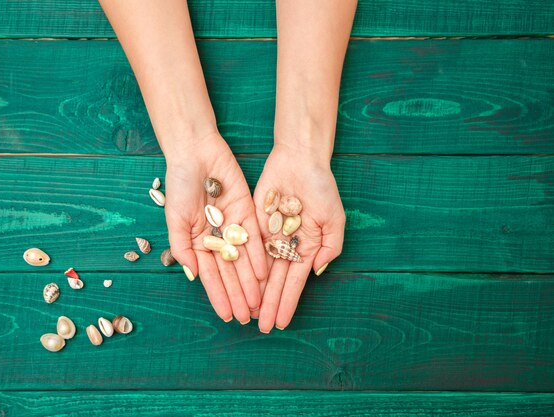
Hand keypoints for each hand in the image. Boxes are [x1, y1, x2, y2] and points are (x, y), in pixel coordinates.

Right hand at [164, 132, 267, 323]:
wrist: (195, 154)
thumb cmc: (179, 185)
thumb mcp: (175, 219)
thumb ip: (183, 248)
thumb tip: (194, 275)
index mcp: (199, 243)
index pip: (211, 276)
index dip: (219, 296)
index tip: (227, 316)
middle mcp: (218, 238)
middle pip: (231, 273)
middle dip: (238, 295)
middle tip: (247, 317)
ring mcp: (234, 226)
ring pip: (244, 261)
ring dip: (250, 283)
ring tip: (257, 303)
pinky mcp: (248, 212)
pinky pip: (256, 239)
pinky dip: (259, 257)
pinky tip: (263, 275)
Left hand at [253, 144, 345, 331]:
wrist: (299, 160)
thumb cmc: (321, 187)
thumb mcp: (334, 219)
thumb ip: (330, 247)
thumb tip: (316, 272)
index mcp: (306, 247)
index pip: (294, 281)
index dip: (288, 302)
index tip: (282, 322)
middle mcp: (285, 246)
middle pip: (275, 281)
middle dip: (270, 304)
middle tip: (262, 327)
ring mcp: (269, 236)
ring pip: (260, 270)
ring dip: (256, 293)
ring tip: (250, 313)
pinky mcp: (253, 223)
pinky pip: (248, 250)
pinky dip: (245, 268)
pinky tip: (240, 285)